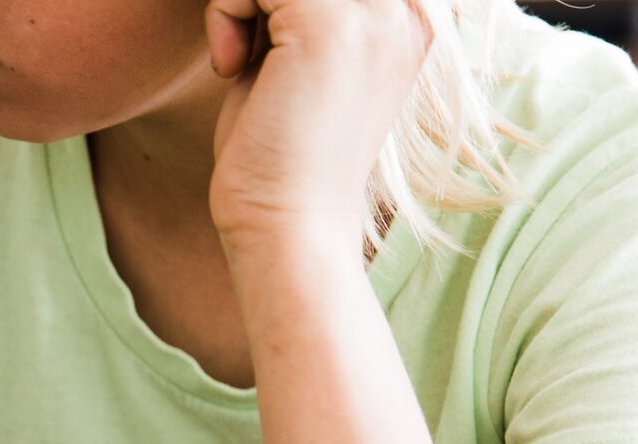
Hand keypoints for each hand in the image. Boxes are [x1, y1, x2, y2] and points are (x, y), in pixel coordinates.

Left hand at [202, 0, 430, 255]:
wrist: (287, 227)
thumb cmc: (278, 155)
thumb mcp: (294, 56)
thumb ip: (290, 6)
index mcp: (410, 16)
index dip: (282, 3)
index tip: (262, 37)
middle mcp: (405, 8)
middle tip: (244, 45)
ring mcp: (374, 14)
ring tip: (238, 55)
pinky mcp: (329, 26)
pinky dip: (227, 8)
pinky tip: (229, 64)